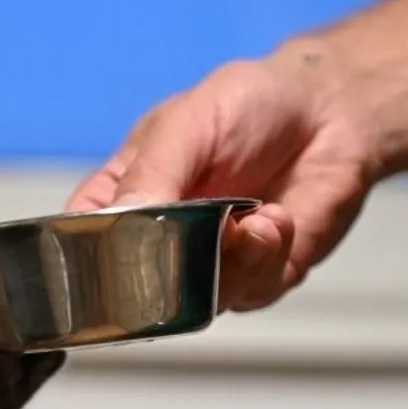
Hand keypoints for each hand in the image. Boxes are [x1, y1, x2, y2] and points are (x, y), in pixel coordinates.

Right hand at [66, 57, 375, 311]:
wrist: (330, 110)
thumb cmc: (247, 104)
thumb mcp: (187, 122)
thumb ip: (152, 172)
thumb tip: (121, 220)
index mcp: (120, 199)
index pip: (77, 245)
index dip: (83, 262)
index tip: (115, 254)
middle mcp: (156, 242)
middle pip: (133, 292)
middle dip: (170, 271)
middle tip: (199, 232)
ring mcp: (205, 266)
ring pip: (194, 303)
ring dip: (228, 263)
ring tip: (253, 218)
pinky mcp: (256, 278)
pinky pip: (248, 294)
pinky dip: (265, 258)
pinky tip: (277, 219)